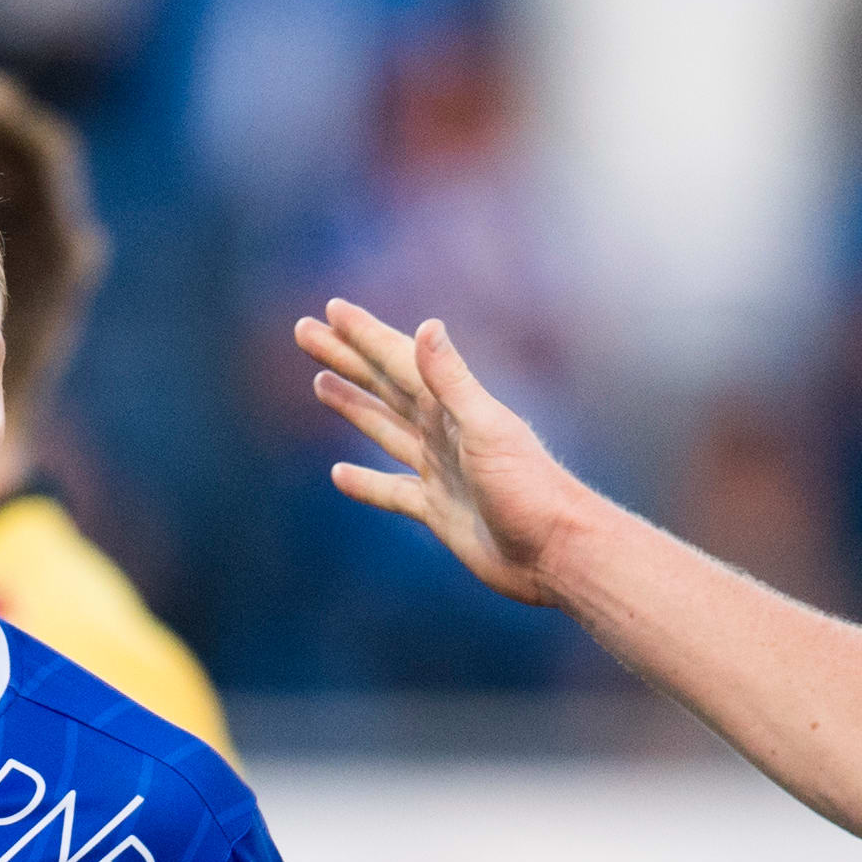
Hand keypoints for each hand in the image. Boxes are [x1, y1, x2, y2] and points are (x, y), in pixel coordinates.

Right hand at [295, 302, 585, 606]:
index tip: (331, 309)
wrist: (556, 552)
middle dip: (346, 359)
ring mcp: (439, 472)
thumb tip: (427, 326)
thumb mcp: (487, 429)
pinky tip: (340, 474)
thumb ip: (452, 381)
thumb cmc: (531, 489)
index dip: (365, 335)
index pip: (399, 360)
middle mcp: (443, 433)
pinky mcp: (438, 511)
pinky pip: (392, 491)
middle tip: (305, 332)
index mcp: (452, 408)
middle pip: (383, 386)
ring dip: (354, 405)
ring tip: (321, 383)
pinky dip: (366, 483)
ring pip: (384, 430)